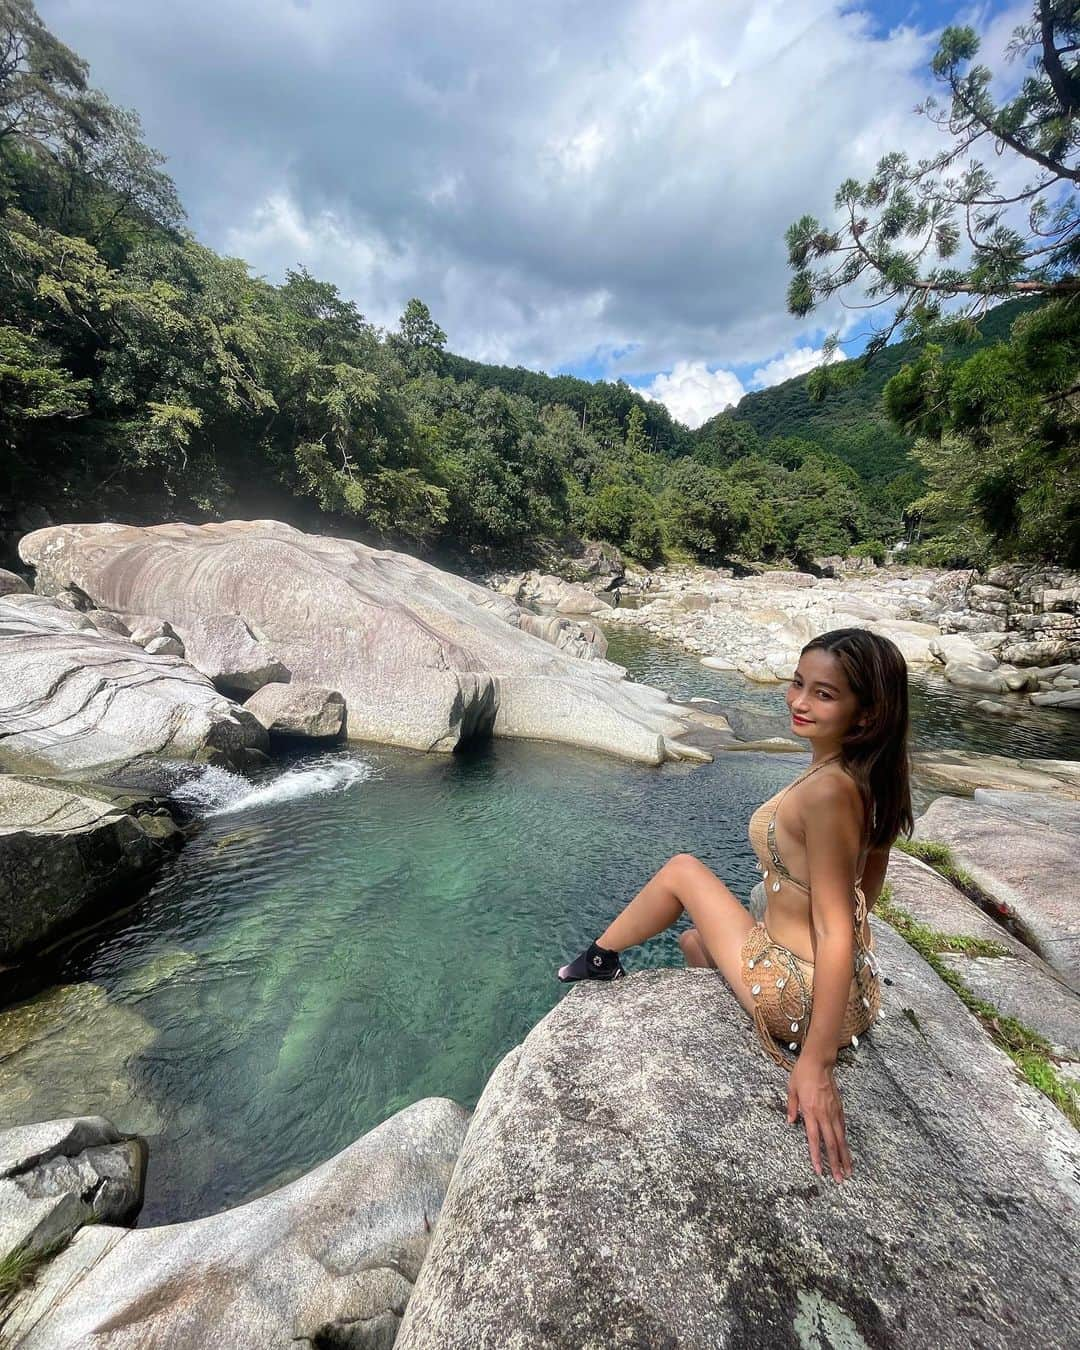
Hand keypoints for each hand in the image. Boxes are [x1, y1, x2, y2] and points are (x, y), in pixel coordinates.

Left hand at [787, 1057, 852, 1181]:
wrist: (819, 1061)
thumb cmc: (802, 1074)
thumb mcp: (791, 1089)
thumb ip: (791, 1107)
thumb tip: (790, 1122)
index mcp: (811, 1111)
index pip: (814, 1140)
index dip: (817, 1157)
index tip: (819, 1171)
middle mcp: (824, 1114)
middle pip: (831, 1143)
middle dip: (835, 1163)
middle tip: (839, 1179)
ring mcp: (834, 1111)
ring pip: (841, 1138)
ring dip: (845, 1156)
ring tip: (848, 1171)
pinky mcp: (839, 1107)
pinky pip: (843, 1127)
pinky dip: (845, 1140)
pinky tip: (846, 1150)